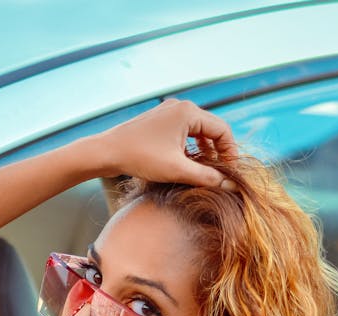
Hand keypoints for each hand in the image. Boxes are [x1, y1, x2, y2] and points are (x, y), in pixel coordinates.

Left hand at [94, 99, 237, 187]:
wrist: (107, 152)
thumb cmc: (140, 158)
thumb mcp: (177, 170)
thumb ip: (206, 177)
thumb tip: (229, 185)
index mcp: (189, 112)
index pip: (222, 130)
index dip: (230, 152)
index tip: (229, 173)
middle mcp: (180, 106)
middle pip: (211, 129)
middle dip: (217, 152)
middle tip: (219, 174)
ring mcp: (168, 112)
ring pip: (197, 131)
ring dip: (204, 151)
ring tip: (204, 171)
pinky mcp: (159, 122)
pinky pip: (184, 133)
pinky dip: (190, 148)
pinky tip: (186, 164)